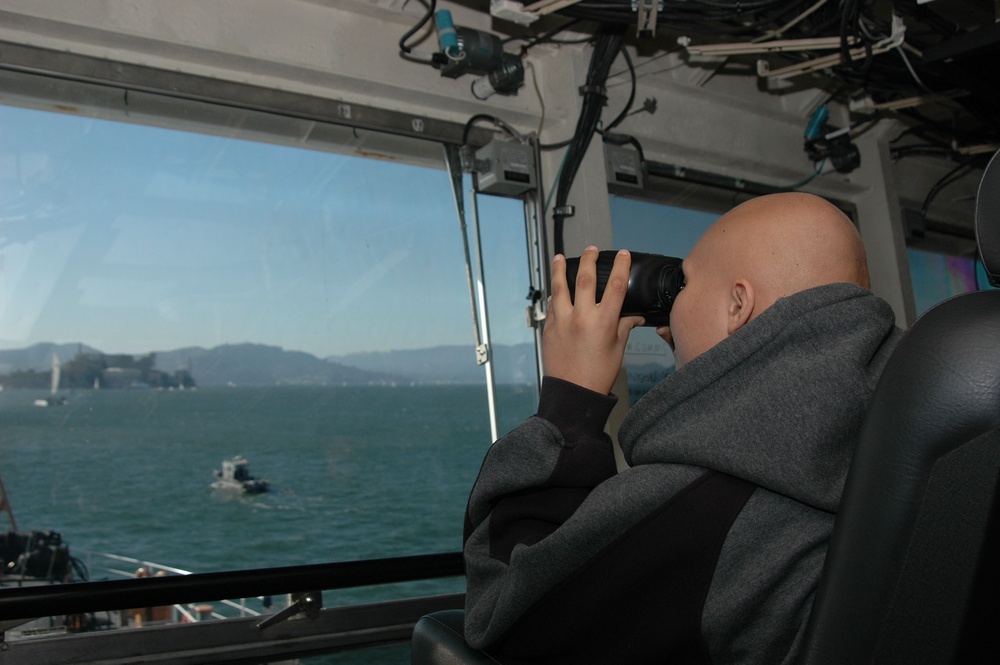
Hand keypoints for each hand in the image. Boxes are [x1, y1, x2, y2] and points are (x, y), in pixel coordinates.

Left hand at [543, 246, 643, 394]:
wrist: (573, 393)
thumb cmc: (598, 375)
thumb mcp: (617, 350)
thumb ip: (624, 327)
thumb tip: (634, 316)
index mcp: (603, 322)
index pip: (616, 286)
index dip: (621, 266)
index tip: (622, 254)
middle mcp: (581, 317)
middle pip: (585, 278)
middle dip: (589, 259)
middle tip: (592, 249)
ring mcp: (562, 322)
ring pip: (559, 288)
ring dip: (560, 269)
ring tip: (559, 257)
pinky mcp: (550, 329)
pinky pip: (552, 306)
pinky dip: (555, 295)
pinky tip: (555, 289)